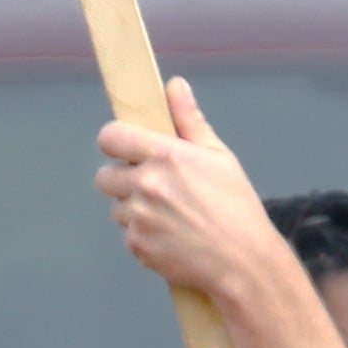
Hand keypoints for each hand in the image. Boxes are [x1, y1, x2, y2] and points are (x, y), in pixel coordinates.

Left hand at [96, 79, 290, 298]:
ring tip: (169, 215)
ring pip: (117, 208)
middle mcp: (146, 185)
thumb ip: (189, 120)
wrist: (242, 261)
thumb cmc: (236, 206)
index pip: (110, 137)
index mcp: (165, 156)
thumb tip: (175, 86)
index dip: (116, 141)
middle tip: (153, 187)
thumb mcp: (219, 157)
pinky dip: (144, 235)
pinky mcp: (137, 246)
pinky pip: (128, 234)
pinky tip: (171, 235)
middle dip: (123, 179)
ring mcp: (139, 218)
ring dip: (134, 209)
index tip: (127, 148)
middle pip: (105, 176)